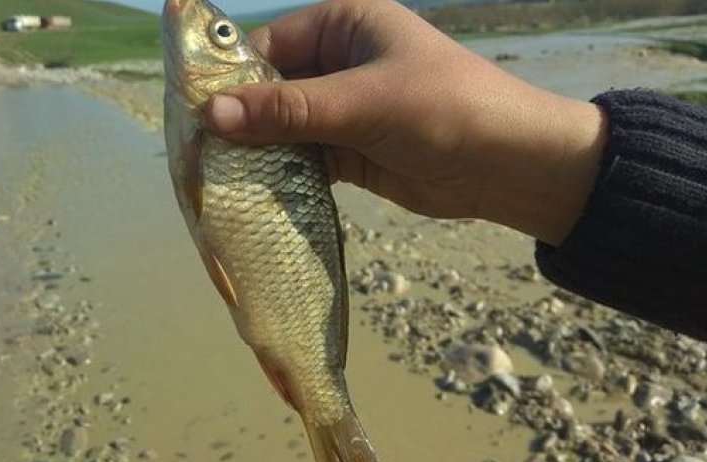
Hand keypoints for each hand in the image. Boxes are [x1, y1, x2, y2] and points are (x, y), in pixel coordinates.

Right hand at [205, 0, 606, 245]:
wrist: (513, 166)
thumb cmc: (446, 110)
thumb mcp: (365, 103)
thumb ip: (290, 110)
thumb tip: (212, 115)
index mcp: (344, 25)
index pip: (269, 44)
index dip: (231, 76)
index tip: (193, 112)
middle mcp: (339, 62)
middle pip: (272, 87)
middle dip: (240, 118)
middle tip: (198, 151)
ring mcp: (344, 109)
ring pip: (284, 126)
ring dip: (258, 150)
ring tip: (217, 177)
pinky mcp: (351, 151)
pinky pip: (304, 158)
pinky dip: (282, 173)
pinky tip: (254, 191)